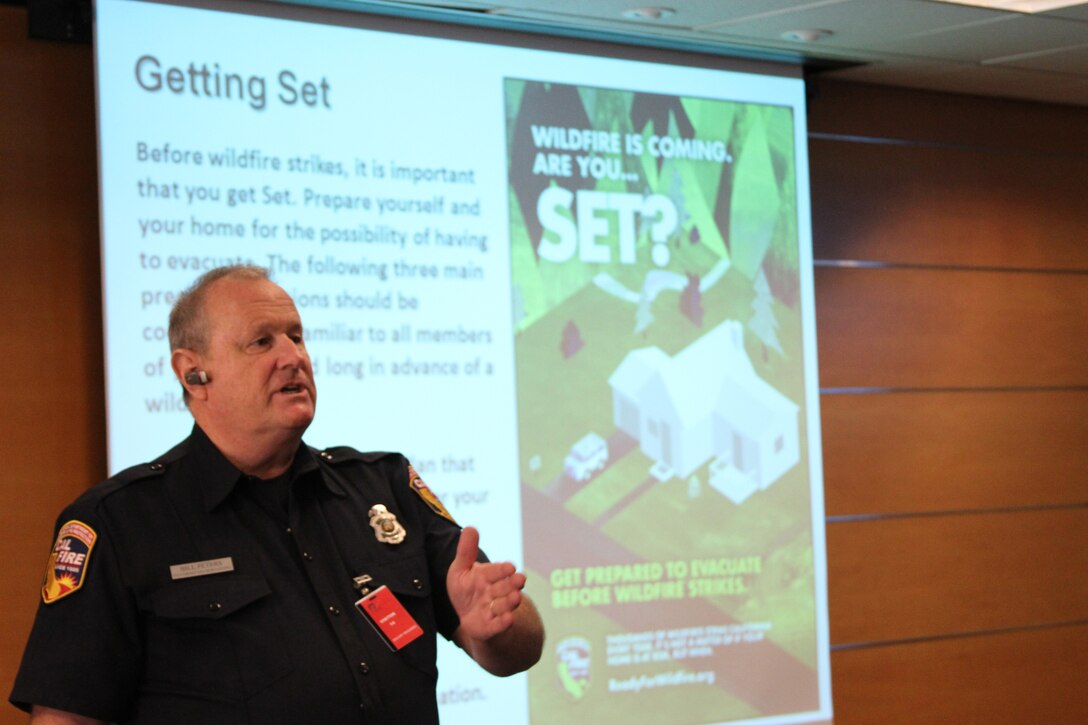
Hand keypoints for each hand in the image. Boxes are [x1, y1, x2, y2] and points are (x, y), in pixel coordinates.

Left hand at [446, 526, 525, 641]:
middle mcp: (496, 592)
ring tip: (515, 598)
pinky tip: (508, 619)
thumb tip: (470, 527)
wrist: (467, 616)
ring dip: (510, 601)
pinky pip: (498, 626)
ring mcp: (495, 609)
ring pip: (505, 605)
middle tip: (520, 580)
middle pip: (506, 587)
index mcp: (489, 575)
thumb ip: (466, 551)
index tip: (510, 567)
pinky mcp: (491, 627)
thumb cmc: (467, 589)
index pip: (498, 570)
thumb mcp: (461, 569)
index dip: (503, 569)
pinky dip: (503, 623)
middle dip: (512, 584)